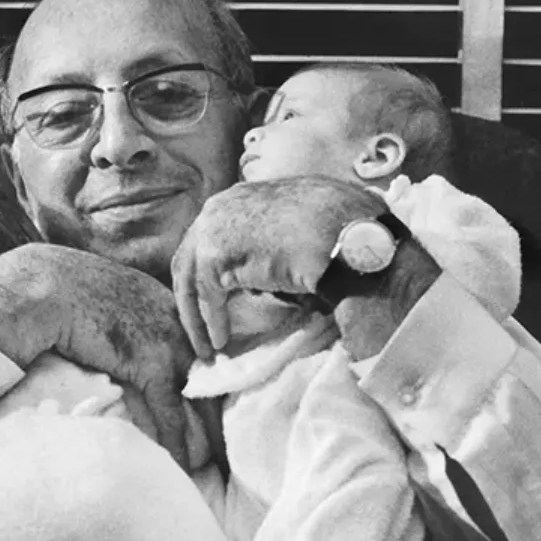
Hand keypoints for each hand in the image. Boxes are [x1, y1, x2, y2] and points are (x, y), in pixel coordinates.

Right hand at [0, 244, 196, 468]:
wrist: (40, 287)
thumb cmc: (56, 289)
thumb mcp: (101, 296)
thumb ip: (120, 316)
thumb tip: (114, 342)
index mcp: (162, 299)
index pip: (196, 345)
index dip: (202, 376)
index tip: (208, 401)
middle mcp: (173, 317)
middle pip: (207, 371)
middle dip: (215, 409)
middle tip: (223, 440)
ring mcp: (166, 338)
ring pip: (196, 396)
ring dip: (204, 434)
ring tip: (210, 462)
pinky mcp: (150, 363)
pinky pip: (169, 412)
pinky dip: (175, 442)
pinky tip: (180, 464)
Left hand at [171, 182, 384, 356]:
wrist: (349, 232)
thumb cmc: (342, 230)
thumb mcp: (303, 230)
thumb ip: (276, 247)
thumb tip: (269, 283)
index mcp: (245, 195)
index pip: (213, 232)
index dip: (213, 268)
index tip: (218, 296)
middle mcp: (223, 205)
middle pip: (191, 254)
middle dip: (194, 293)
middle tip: (200, 324)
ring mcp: (214, 226)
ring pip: (192, 277)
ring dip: (197, 314)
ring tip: (208, 345)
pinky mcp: (215, 253)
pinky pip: (208, 295)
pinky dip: (212, 321)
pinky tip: (220, 341)